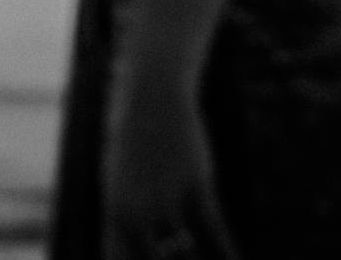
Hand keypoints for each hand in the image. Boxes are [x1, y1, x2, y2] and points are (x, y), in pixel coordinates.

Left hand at [102, 77, 236, 259]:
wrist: (151, 97)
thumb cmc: (136, 144)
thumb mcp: (125, 184)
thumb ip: (132, 223)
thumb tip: (154, 251)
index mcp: (113, 215)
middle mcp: (135, 215)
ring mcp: (166, 202)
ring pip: (187, 257)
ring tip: (199, 258)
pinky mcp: (196, 189)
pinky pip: (216, 237)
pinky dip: (227, 258)